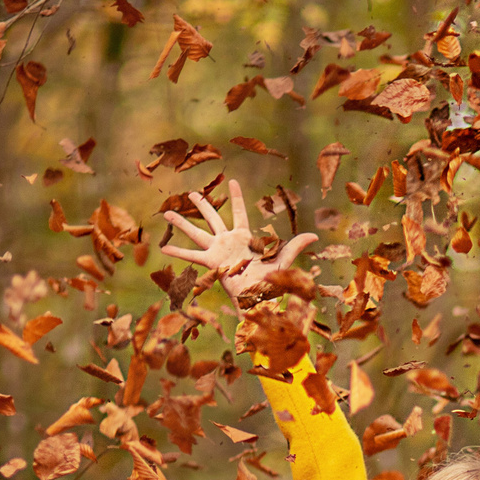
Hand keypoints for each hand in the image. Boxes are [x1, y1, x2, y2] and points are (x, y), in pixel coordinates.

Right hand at [166, 177, 318, 303]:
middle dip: (202, 206)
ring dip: (183, 223)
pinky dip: (179, 252)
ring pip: (197, 233)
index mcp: (244, 237)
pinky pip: (192, 256)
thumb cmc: (271, 280)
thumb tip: (315, 236)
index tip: (231, 182)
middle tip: (191, 194)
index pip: (239, 212)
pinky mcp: (211, 263)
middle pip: (212, 219)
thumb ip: (295, 245)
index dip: (235, 197)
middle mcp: (228, 241)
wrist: (261, 297)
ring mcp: (218, 251)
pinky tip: (164, 249)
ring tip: (167, 213)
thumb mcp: (283, 258)